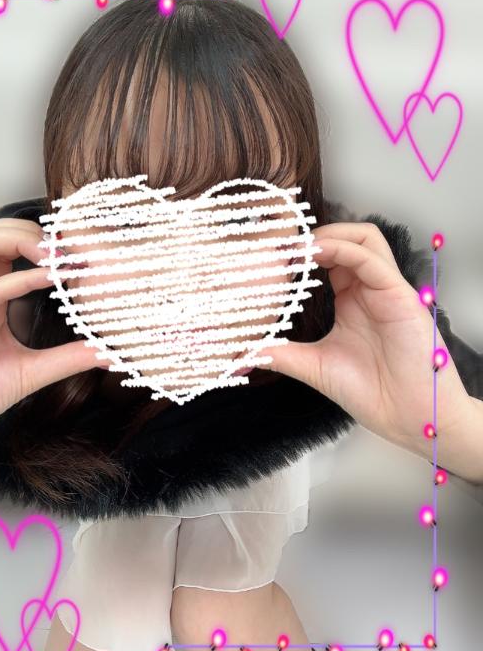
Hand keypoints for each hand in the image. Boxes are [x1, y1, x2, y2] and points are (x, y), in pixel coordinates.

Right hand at [0, 219, 109, 460]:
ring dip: (18, 238)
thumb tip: (106, 352)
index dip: (45, 245)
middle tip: (67, 249)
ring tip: (54, 256)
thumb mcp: (33, 372)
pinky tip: (44, 279)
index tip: (81, 257)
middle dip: (31, 230)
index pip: (12, 249)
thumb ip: (68, 358)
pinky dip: (13, 280)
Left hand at [255, 222, 471, 451]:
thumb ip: (281, 355)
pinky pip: (372, 260)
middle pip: (350, 238)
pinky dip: (344, 249)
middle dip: (317, 234)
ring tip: (301, 246)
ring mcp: (386, 290)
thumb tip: (243, 356)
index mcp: (351, 300)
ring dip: (332, 233)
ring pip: (366, 238)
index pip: (330, 257)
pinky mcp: (401, 296)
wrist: (407, 417)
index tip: (273, 257)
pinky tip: (318, 253)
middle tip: (285, 246)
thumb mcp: (314, 366)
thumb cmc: (371, 392)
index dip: (303, 251)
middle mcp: (369, 289)